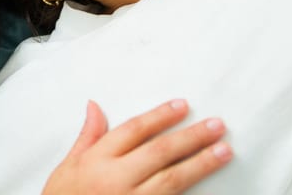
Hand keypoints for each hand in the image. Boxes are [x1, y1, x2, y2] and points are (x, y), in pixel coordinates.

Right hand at [42, 100, 231, 194]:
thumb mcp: (66, 167)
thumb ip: (87, 137)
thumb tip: (95, 106)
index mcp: (97, 160)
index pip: (134, 130)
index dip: (160, 116)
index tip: (182, 106)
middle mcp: (116, 179)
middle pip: (160, 151)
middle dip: (191, 137)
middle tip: (217, 126)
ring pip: (173, 179)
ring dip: (201, 164)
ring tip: (224, 151)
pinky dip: (190, 193)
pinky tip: (211, 186)